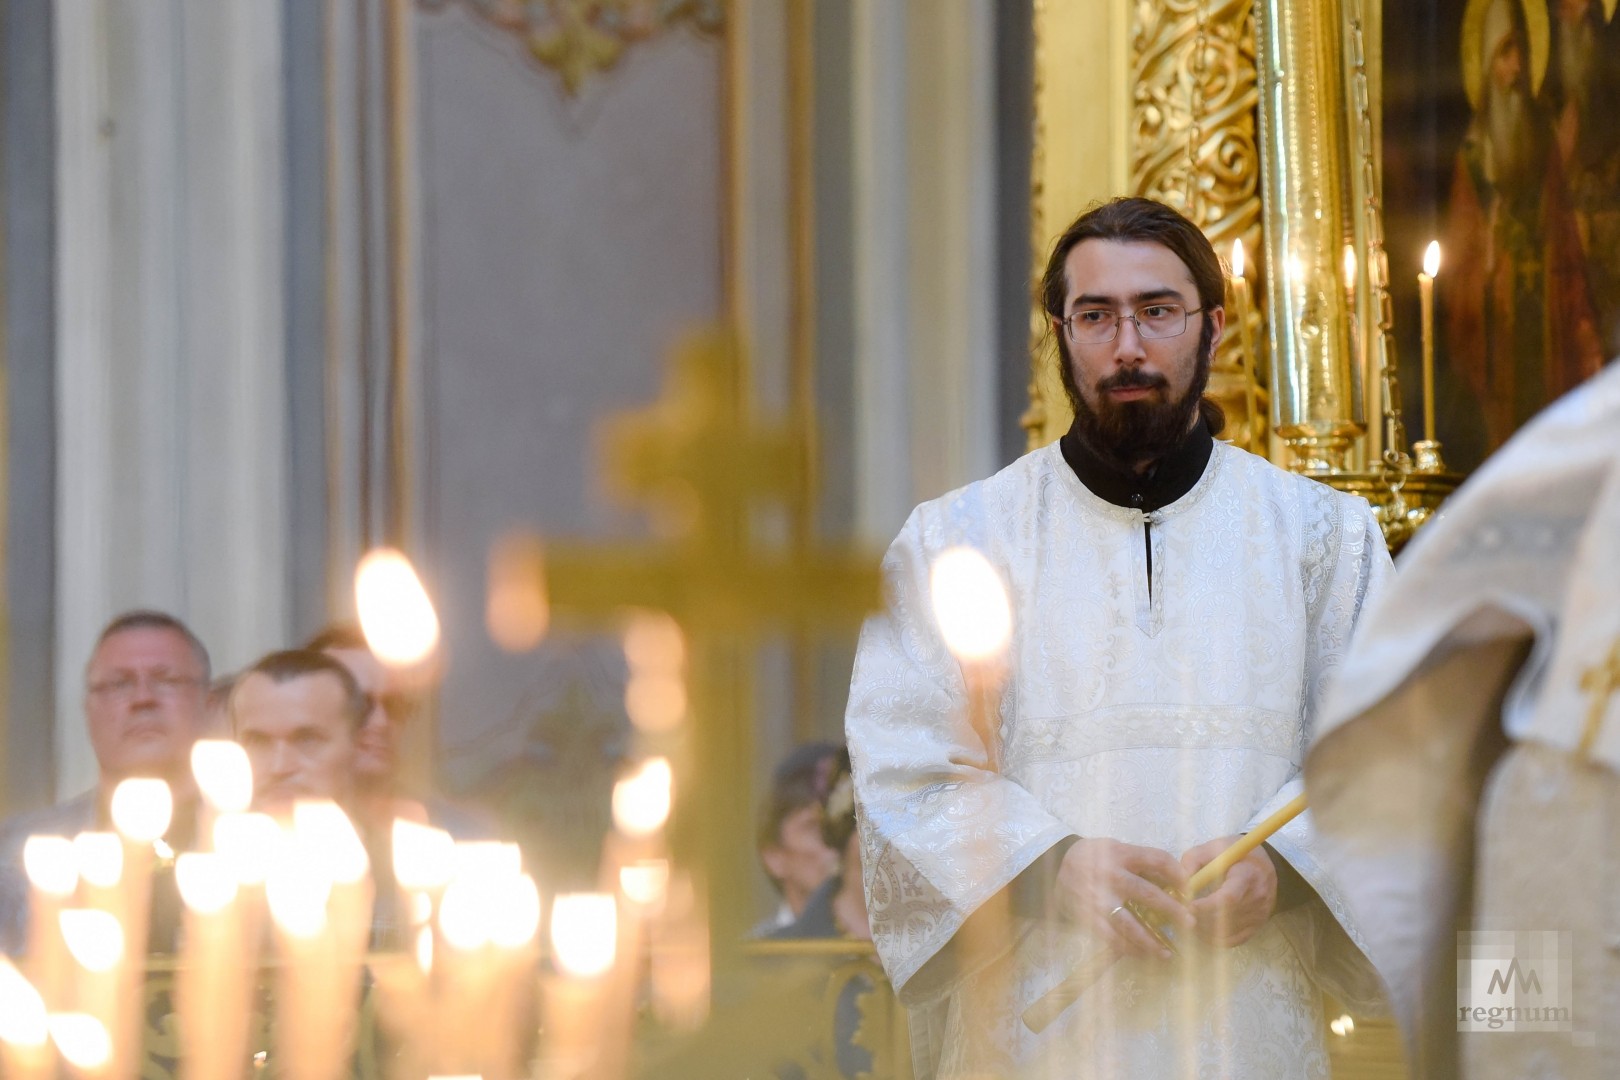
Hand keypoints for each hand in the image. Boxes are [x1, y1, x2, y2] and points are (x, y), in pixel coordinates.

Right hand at [1056, 838, 1191, 959]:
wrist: (1054, 867)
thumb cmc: (1093, 858)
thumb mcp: (1115, 848)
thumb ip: (1140, 862)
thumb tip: (1173, 882)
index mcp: (1121, 853)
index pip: (1157, 860)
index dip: (1177, 874)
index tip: (1189, 889)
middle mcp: (1111, 875)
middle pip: (1149, 894)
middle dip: (1173, 910)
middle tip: (1190, 923)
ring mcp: (1099, 898)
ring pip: (1130, 924)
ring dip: (1151, 941)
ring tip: (1167, 953)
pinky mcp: (1088, 916)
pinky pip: (1111, 937)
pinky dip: (1128, 949)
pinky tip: (1141, 954)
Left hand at [1179, 836, 1277, 947]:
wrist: (1262, 864)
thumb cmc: (1234, 854)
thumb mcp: (1214, 847)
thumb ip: (1194, 860)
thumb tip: (1180, 882)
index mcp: (1247, 875)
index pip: (1229, 898)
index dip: (1207, 905)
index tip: (1188, 906)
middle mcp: (1257, 897)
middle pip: (1227, 917)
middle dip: (1201, 919)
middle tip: (1180, 917)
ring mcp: (1259, 914)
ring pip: (1228, 931)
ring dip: (1205, 931)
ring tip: (1187, 923)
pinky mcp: (1257, 925)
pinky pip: (1234, 940)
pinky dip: (1216, 940)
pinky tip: (1200, 932)